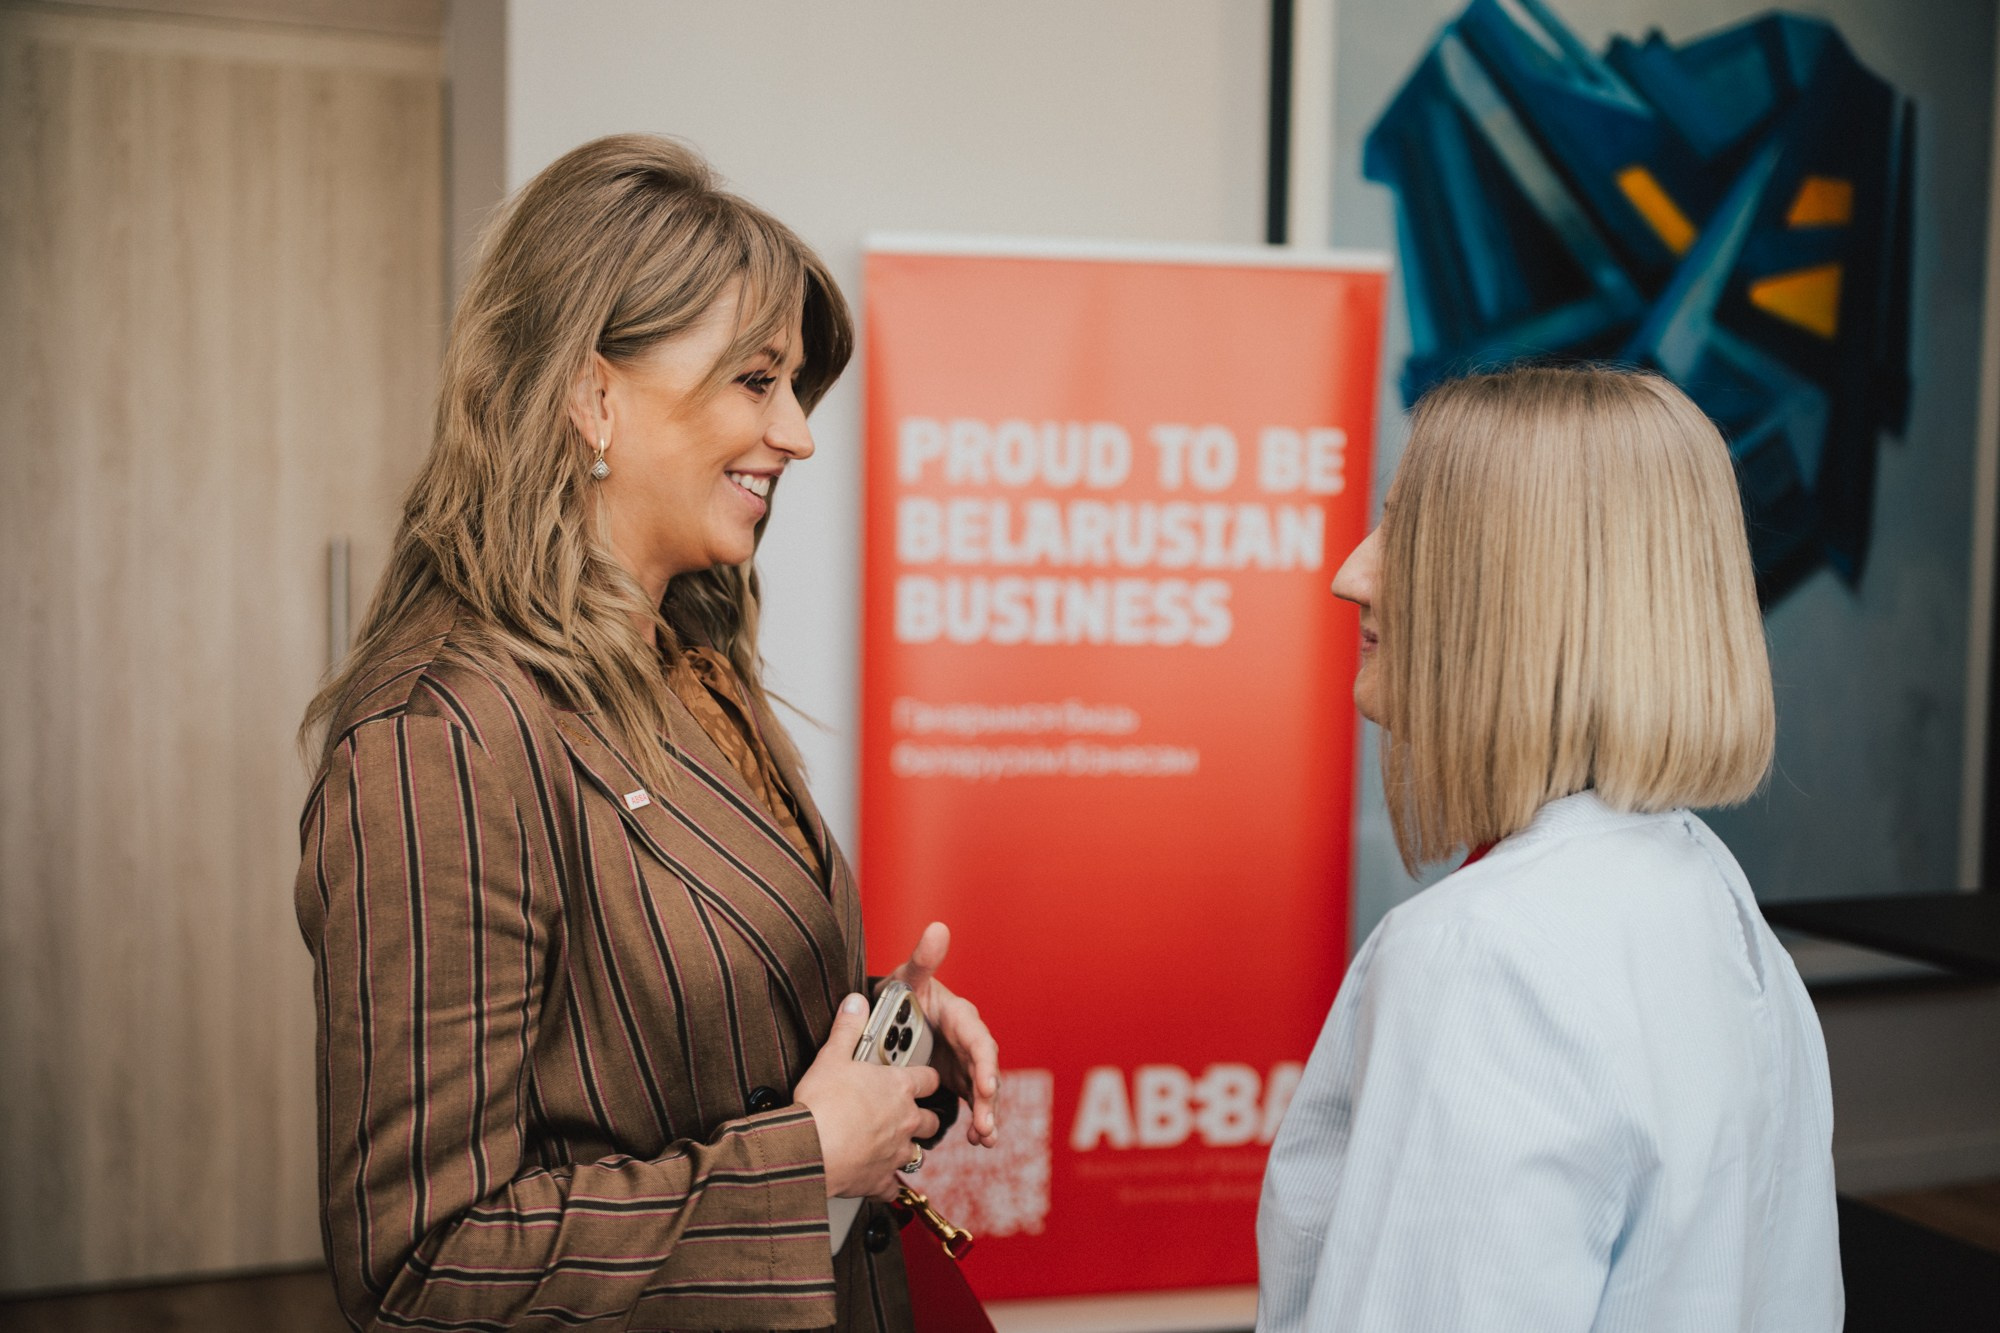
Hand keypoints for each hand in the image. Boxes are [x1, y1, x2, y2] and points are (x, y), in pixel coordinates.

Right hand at [795, 993, 941, 1200]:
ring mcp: (896, 1152)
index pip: (928, 1079)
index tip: (921, 1078)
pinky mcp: (881, 1180)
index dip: (924, 1078)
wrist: (808, 1151)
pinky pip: (893, 1186)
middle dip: (921, 1117)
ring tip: (893, 1146)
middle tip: (905, 1114)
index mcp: (898, 1087)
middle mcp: (905, 1120)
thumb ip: (848, 1028)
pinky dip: (887, 1183)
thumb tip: (856, 1002)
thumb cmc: (821, 1105)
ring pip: (917, 1153)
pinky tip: (877, 1179)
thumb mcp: (832, 1056)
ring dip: (907, 1149)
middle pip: (930, 1119)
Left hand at [886, 922, 1000, 1147]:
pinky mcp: (957, 1082)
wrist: (889, 1016)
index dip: (985, 1064)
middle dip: (987, 1100)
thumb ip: (923, 959)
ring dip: (987, 1116)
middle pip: (985, 1073)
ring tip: (985, 1139)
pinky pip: (972, 1105)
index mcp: (959, 1017)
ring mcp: (964, 1065)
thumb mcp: (907, 977)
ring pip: (983, 1093)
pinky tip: (980, 1142)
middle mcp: (967, 1042)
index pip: (978, 1040)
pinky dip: (979, 1123)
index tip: (985, 1086)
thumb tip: (938, 928)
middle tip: (985, 1125)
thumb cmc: (901, 993)